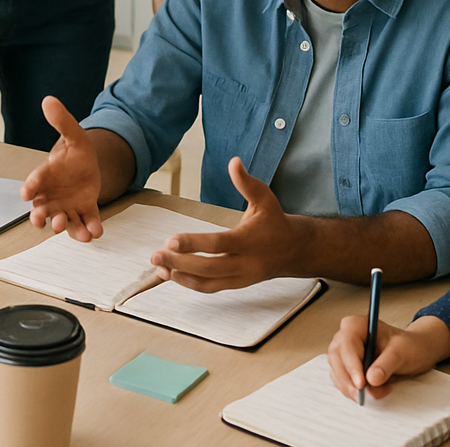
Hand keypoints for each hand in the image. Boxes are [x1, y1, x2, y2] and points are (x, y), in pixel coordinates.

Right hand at [20, 97, 102, 241]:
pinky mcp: (85, 212)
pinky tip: (95, 231)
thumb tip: (49, 100)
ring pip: (62, 221)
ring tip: (68, 228)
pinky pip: (85, 223)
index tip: (26, 193)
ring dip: (64, 227)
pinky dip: (90, 229)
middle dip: (39, 216)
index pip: (34, 181)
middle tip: (39, 219)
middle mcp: (52, 196)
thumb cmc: (74, 153)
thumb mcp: (73, 134)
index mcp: (45, 176)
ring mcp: (67, 206)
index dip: (30, 187)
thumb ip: (61, 120)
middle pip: (41, 208)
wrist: (89, 167)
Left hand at [149, 156, 299, 290]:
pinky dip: (189, 283)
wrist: (294, 250)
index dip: (194, 243)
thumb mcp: (265, 197)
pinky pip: (210, 287)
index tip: (171, 240)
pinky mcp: (236, 285)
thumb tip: (234, 162)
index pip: (219, 244)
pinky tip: (171, 274)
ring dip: (181, 276)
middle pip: (209, 267)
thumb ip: (247, 182)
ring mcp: (241, 278)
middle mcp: (245, 263)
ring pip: (208, 282)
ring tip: (158, 266)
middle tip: (155, 254)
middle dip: (180, 262)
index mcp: (250, 240)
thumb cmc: (275, 220)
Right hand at [327, 314, 449, 401]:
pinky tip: (374, 390)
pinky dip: (355, 390)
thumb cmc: (407, 346)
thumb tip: (371, 379)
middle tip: (363, 395)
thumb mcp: (401, 352)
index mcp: (355, 325)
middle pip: (337, 359)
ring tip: (380, 390)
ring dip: (353, 388)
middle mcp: (345, 337)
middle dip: (348, 380)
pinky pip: (343, 381)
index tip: (361, 383)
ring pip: (337, 372)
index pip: (346, 344)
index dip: (351, 365)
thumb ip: (386, 364)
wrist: (412, 351)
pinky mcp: (346, 366)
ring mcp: (344, 352)